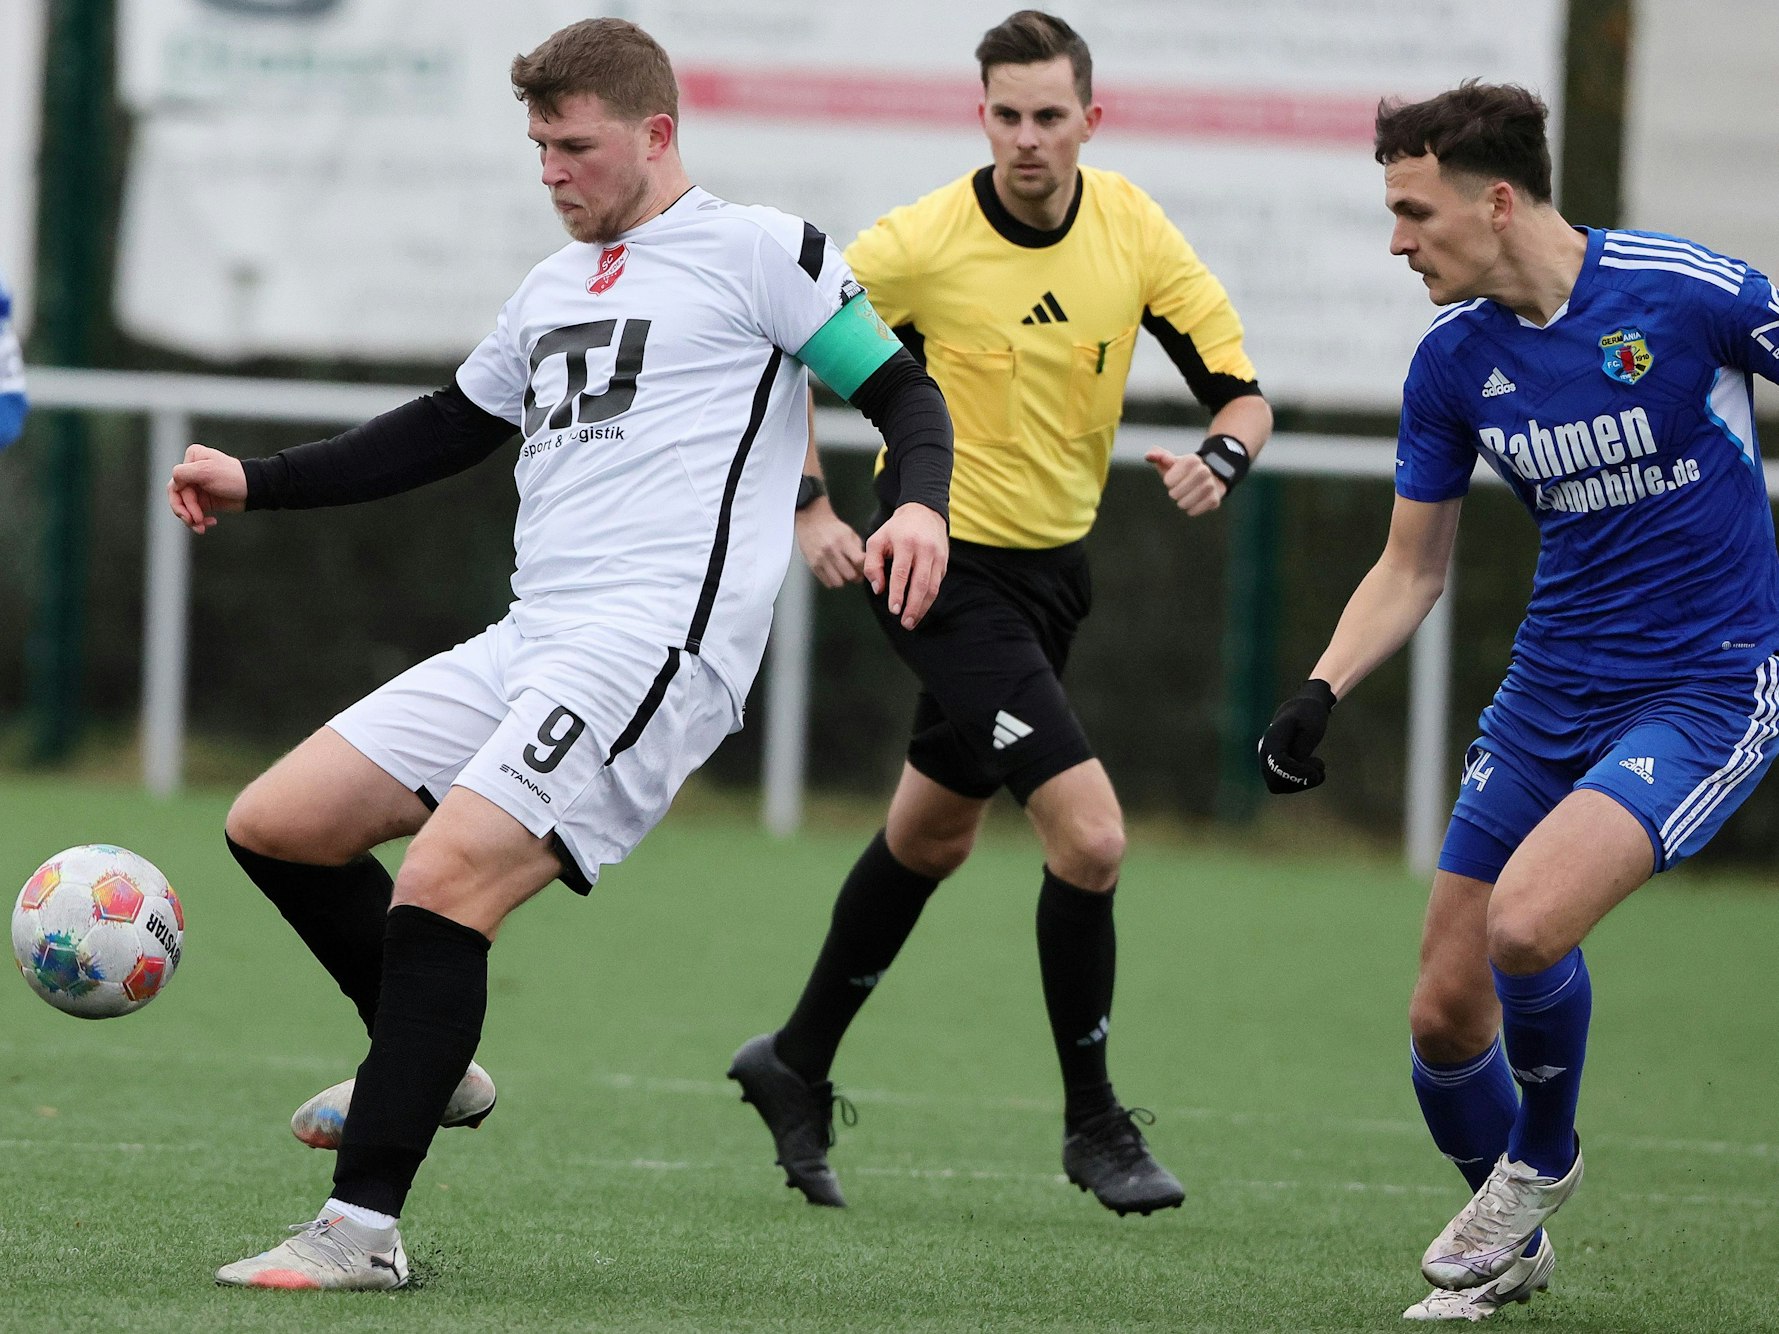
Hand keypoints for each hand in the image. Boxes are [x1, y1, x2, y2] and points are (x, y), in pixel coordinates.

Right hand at [168, 443, 247, 532]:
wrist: (255, 490)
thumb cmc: (233, 477)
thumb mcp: (206, 471)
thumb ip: (183, 473)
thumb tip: (172, 483)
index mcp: (192, 459)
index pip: (175, 483)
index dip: (181, 501)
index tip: (193, 512)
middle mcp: (192, 472)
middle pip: (178, 496)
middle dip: (186, 512)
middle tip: (195, 522)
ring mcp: (198, 486)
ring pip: (185, 506)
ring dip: (192, 519)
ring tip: (201, 528)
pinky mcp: (205, 500)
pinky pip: (194, 512)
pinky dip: (199, 521)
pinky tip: (210, 523)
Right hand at [795, 499, 865, 587]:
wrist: (812, 521)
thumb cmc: (832, 528)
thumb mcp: (850, 533)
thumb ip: (859, 549)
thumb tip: (866, 564)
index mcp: (843, 541)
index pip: (859, 561)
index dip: (864, 568)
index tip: (864, 568)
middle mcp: (831, 550)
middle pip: (850, 575)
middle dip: (856, 577)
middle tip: (856, 573)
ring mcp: (821, 559)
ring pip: (838, 582)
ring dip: (844, 580)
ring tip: (844, 574)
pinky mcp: (813, 565)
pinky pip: (827, 582)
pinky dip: (833, 581)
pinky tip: (834, 573)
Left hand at [865, 502, 947, 629]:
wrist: (924, 511)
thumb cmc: (896, 529)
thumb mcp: (877, 540)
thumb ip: (872, 564)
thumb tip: (878, 589)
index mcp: (906, 543)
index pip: (902, 572)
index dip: (897, 593)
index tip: (894, 610)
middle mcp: (925, 549)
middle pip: (921, 583)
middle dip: (913, 606)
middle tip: (905, 623)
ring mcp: (937, 556)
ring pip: (932, 587)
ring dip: (922, 607)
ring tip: (912, 621)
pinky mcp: (944, 562)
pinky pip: (937, 584)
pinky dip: (928, 599)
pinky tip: (919, 609)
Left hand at [1145, 448, 1225, 516]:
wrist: (1210, 478)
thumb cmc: (1184, 472)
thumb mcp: (1172, 462)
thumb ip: (1158, 456)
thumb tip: (1148, 456)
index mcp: (1191, 460)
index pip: (1170, 479)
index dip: (1169, 481)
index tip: (1171, 480)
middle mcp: (1204, 470)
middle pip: (1178, 491)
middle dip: (1174, 493)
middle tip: (1176, 492)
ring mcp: (1211, 485)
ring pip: (1188, 502)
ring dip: (1182, 502)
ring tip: (1183, 499)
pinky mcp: (1215, 499)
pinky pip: (1197, 510)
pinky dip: (1191, 510)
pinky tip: (1192, 504)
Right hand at [1257, 679, 1336, 793]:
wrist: (1301, 710)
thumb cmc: (1309, 716)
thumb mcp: (1312, 729)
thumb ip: (1302, 749)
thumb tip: (1295, 768)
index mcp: (1272, 737)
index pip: (1279, 763)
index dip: (1298, 772)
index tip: (1318, 766)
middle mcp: (1264, 751)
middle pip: (1274, 780)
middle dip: (1300, 780)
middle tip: (1319, 765)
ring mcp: (1265, 762)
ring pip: (1277, 786)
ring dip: (1300, 783)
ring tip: (1317, 765)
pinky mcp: (1272, 770)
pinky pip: (1282, 786)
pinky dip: (1299, 783)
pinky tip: (1310, 770)